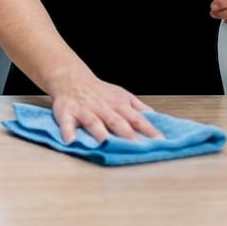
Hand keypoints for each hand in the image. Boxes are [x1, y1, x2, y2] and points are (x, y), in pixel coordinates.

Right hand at [47, 72, 161, 143]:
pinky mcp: (67, 113)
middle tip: (136, 146)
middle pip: (116, 121)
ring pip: (93, 122)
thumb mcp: (122, 96)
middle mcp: (103, 107)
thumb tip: (157, 120)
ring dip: (99, 132)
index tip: (160, 142)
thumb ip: (139, 108)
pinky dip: (68, 132)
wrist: (72, 78)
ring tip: (104, 143)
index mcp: (119, 104)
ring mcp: (84, 111)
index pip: (137, 118)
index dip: (148, 129)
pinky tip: (70, 141)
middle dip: (127, 134)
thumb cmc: (100, 92)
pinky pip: (67, 123)